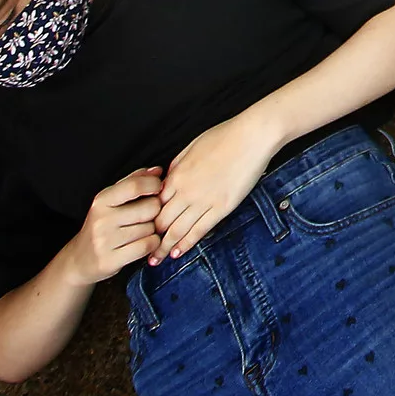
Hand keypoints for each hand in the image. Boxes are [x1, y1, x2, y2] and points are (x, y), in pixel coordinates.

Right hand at [67, 168, 164, 284]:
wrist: (79, 260)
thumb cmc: (101, 226)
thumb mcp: (110, 200)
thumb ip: (133, 181)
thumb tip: (157, 170)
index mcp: (101, 201)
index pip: (135, 186)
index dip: (155, 185)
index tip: (159, 189)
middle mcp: (102, 220)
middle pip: (150, 208)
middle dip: (155, 211)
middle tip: (147, 216)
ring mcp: (105, 242)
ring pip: (151, 228)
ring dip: (152, 230)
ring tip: (141, 231)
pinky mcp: (111, 261)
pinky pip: (148, 246)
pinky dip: (151, 244)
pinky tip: (142, 243)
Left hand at [153, 112, 283, 262]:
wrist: (251, 136)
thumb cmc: (224, 136)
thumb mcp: (191, 146)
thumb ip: (176, 166)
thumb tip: (167, 179)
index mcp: (177, 175)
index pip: (154, 205)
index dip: (147, 219)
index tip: (143, 230)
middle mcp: (186, 191)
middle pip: (161, 221)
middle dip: (151, 238)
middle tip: (145, 250)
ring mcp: (204, 201)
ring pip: (177, 230)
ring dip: (165, 247)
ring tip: (157, 259)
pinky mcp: (221, 207)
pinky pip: (200, 230)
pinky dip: (187, 243)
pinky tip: (179, 252)